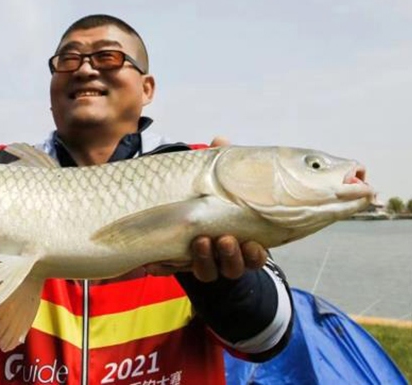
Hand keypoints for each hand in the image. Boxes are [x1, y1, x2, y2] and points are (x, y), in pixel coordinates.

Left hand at [144, 135, 267, 280]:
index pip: (255, 257)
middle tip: (224, 239)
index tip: (253, 244)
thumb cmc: (212, 201)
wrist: (186, 218)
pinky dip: (165, 267)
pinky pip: (172, 270)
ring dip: (204, 260)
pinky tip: (156, 263)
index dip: (255, 255)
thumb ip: (222, 166)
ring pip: (207, 272)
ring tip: (199, 241)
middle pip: (232, 268)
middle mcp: (224, 257)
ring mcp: (202, 262)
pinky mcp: (178, 264)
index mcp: (243, 242)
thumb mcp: (219, 184)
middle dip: (230, 256)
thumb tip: (220, 140)